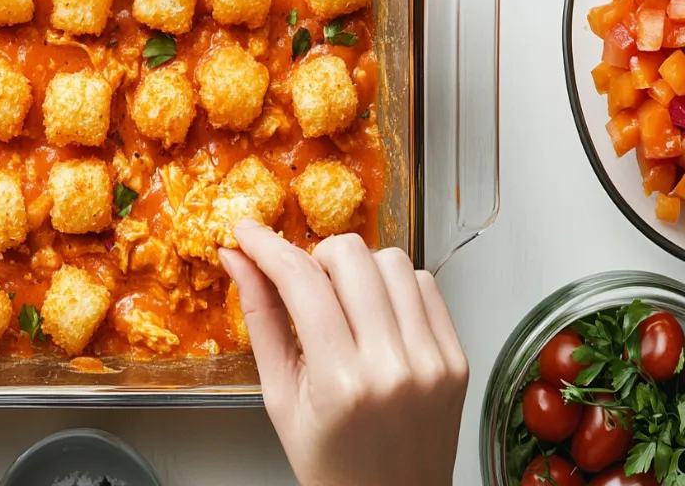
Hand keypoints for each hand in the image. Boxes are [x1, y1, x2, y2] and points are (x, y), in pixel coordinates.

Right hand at [220, 223, 467, 485]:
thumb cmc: (330, 462)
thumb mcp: (279, 396)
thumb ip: (259, 319)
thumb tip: (237, 259)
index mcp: (341, 381)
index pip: (300, 281)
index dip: (268, 246)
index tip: (249, 232)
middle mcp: (394, 366)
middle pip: (351, 255)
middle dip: (314, 256)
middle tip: (302, 283)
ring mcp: (432, 360)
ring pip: (393, 260)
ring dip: (358, 269)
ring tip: (343, 304)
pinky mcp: (456, 358)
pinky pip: (427, 285)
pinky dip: (395, 286)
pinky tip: (376, 314)